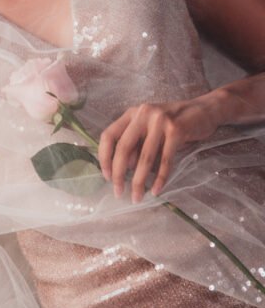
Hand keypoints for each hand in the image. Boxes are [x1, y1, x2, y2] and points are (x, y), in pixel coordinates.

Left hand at [98, 96, 221, 202]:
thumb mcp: (150, 128)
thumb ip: (136, 144)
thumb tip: (123, 169)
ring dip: (139, 181)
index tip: (107, 176)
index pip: (108, 135)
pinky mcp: (177, 130)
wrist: (204, 110)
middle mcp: (143, 114)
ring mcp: (160, 121)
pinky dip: (160, 178)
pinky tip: (156, 190)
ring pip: (144, 157)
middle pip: (124, 148)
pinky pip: (165, 160)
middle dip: (119, 173)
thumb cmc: (173, 123)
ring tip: (137, 196)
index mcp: (132, 113)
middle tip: (118, 192)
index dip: (104, 157)